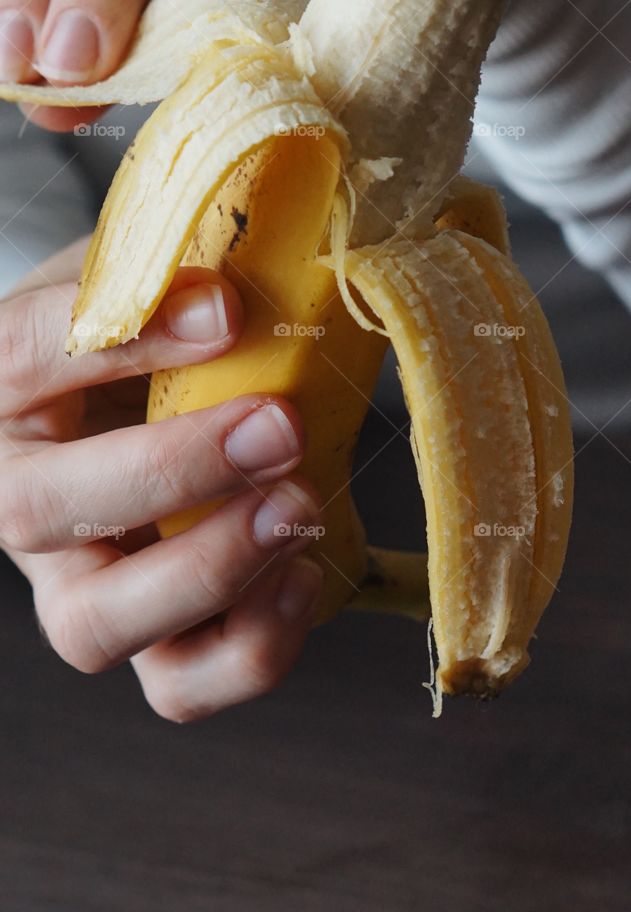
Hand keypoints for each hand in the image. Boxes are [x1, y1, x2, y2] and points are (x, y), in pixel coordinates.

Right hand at [0, 240, 324, 720]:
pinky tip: (303, 573)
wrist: (154, 403)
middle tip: (278, 423)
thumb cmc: (150, 332)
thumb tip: (271, 243)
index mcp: (4, 388)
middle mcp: (22, 497)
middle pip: (40, 511)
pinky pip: (179, 684)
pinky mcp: (152, 640)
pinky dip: (248, 649)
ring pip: (94, 627)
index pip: (24, 352)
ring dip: (207, 571)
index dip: (126, 336)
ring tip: (297, 504)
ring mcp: (80, 581)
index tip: (228, 307)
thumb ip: (173, 264)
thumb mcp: (146, 276)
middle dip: (170, 470)